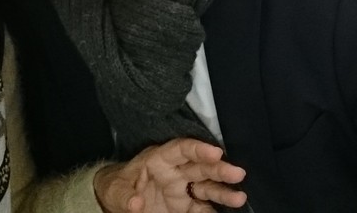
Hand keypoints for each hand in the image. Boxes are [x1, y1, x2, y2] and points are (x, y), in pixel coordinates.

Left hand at [92, 138, 246, 212]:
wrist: (118, 202)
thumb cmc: (117, 188)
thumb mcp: (116, 191)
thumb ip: (126, 196)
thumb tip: (136, 203)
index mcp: (159, 159)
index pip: (181, 149)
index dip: (199, 149)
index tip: (216, 152)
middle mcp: (176, 171)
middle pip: (201, 167)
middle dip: (220, 169)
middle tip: (238, 174)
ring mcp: (183, 189)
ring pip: (207, 187)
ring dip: (223, 191)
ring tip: (240, 198)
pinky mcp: (185, 206)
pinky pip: (203, 208)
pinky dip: (215, 211)